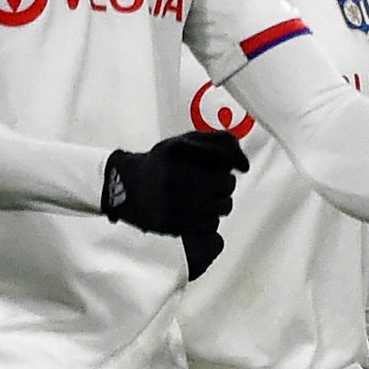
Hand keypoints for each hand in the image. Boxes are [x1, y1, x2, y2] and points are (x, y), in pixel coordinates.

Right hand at [103, 130, 248, 277]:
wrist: (124, 186)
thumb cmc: (160, 162)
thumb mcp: (185, 142)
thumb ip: (218, 143)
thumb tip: (243, 164)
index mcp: (178, 162)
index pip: (223, 169)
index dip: (232, 167)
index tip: (234, 168)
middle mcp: (173, 186)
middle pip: (225, 187)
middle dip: (224, 184)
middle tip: (213, 182)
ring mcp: (172, 208)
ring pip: (220, 209)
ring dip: (218, 203)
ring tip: (204, 196)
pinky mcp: (172, 226)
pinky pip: (208, 226)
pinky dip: (208, 219)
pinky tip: (197, 210)